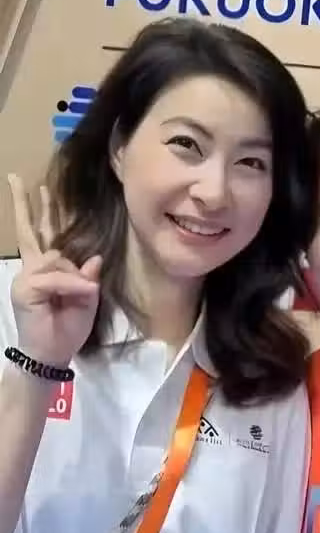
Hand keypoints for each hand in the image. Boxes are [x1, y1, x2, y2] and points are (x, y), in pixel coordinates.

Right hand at [8, 174, 100, 365]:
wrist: (52, 354)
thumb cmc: (68, 330)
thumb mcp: (87, 301)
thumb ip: (87, 278)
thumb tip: (92, 258)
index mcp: (47, 269)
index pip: (44, 235)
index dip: (45, 213)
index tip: (41, 188)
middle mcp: (34, 268)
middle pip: (30, 231)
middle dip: (26, 203)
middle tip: (15, 178)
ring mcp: (27, 277)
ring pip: (58, 261)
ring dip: (76, 281)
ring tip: (82, 298)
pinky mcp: (25, 287)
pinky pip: (56, 277)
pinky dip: (72, 286)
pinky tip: (80, 295)